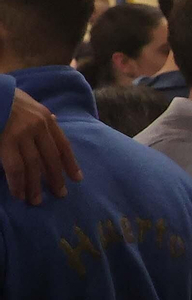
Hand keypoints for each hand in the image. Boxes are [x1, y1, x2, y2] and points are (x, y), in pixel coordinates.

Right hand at [2, 88, 81, 203]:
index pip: (63, 145)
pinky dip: (17, 183)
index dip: (70, 163)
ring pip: (33, 166)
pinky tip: (18, 193)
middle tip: (60, 194)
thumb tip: (54, 121)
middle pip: (51, 158)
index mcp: (45, 118)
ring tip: (35, 201)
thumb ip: (40, 116)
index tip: (77, 179)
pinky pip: (14, 168)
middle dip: (55, 178)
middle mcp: (38, 127)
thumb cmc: (5, 98)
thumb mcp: (28, 103)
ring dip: (34, 186)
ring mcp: (22, 135)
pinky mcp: (6, 142)